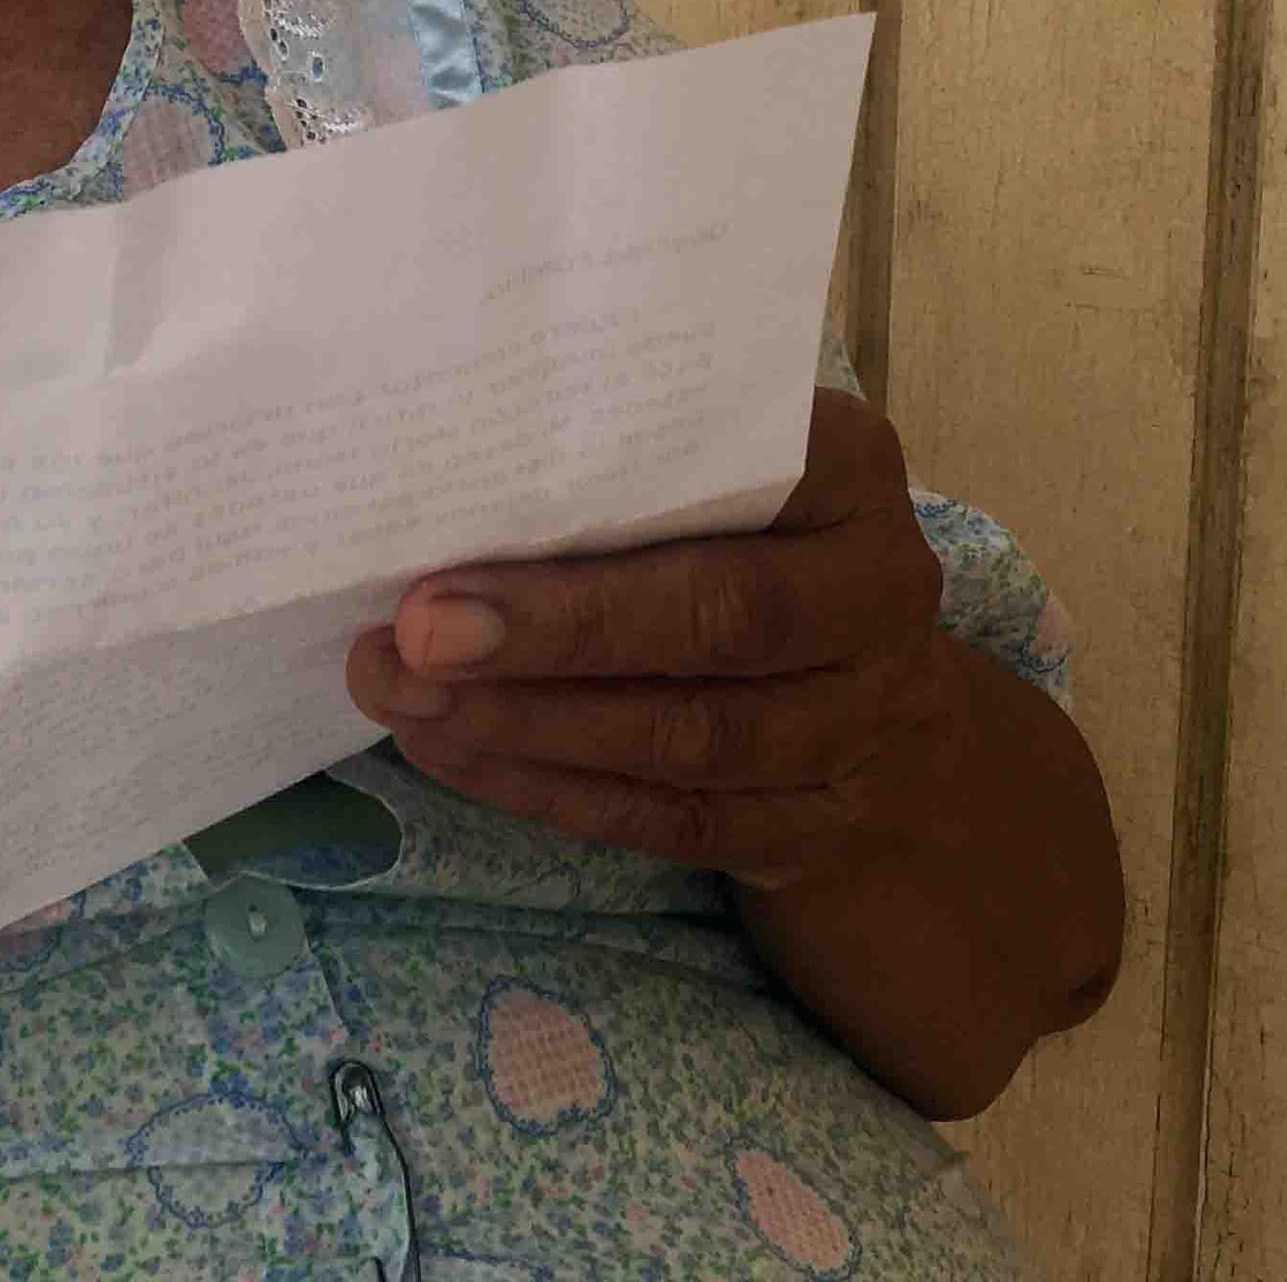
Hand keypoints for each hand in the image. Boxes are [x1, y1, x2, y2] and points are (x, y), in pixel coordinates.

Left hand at [345, 387, 964, 885]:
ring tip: (409, 697)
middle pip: (723, 619)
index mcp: (850, 475)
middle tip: (419, 636)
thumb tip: (447, 471)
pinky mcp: (813, 824)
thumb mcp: (724, 470)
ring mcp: (859, 723)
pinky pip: (671, 820)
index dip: (614, 501)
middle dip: (559, 632)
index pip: (750, 470)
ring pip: (691, 738)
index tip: (469, 529)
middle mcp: (877, 595)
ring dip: (532, 725)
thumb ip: (626, 461)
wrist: (878, 704)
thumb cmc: (752, 542)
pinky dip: (548, 792)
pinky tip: (453, 754)